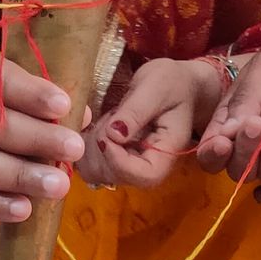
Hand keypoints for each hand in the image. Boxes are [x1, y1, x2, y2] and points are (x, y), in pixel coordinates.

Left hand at [79, 57, 219, 187]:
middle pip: (115, 176)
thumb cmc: (173, 83)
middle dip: (101, 147)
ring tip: (108, 119)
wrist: (176, 85)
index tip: (108, 131)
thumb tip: (113, 135)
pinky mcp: (113, 159)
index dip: (119, 161)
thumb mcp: (157, 87)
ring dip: (91, 144)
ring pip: (96, 172)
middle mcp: (147, 166)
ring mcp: (129, 165)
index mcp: (166, 152)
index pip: (144, 176)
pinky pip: (89, 163)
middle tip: (111, 116)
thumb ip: (136, 111)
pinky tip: (98, 124)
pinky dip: (85, 143)